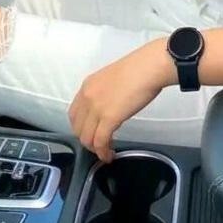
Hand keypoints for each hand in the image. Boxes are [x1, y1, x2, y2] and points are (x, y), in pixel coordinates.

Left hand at [68, 44, 165, 163]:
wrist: (147, 67)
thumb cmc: (137, 70)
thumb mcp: (111, 79)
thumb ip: (104, 93)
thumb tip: (108, 106)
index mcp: (87, 86)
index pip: (74, 114)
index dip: (80, 128)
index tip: (90, 133)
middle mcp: (87, 97)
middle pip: (78, 128)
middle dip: (87, 140)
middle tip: (98, 145)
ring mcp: (96, 108)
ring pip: (86, 138)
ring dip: (95, 149)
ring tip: (105, 152)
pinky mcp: (109, 118)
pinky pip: (100, 142)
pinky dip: (103, 152)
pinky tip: (109, 155)